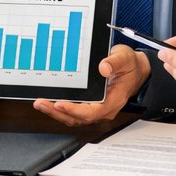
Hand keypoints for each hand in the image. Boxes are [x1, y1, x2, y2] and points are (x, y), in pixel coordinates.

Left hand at [33, 44, 148, 126]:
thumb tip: (103, 67)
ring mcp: (97, 109)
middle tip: (42, 103)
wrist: (135, 70)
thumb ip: (115, 62)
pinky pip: (74, 113)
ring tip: (40, 104)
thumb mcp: (125, 58)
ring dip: (57, 113)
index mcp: (114, 99)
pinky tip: (49, 103)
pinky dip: (60, 110)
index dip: (76, 110)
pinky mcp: (91, 106)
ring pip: (74, 118)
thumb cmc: (130, 65)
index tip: (61, 104)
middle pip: (80, 118)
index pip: (93, 111)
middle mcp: (105, 108)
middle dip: (59, 112)